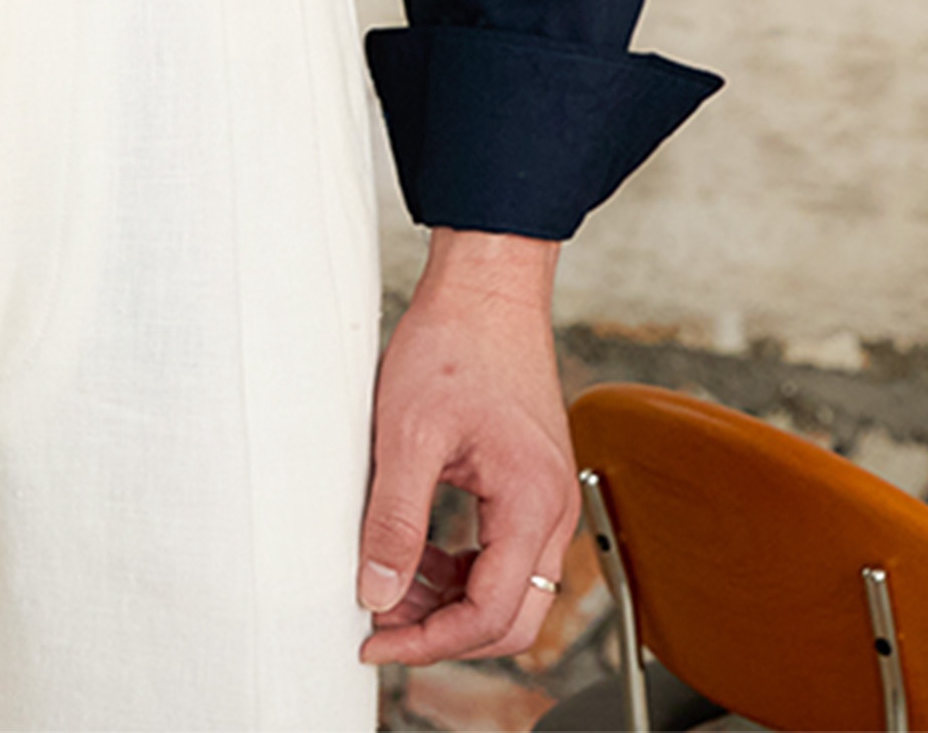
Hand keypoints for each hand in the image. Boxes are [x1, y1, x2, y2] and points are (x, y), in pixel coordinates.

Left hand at [357, 228, 577, 666]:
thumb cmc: (455, 343)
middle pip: (510, 617)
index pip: (491, 616)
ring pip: (506, 587)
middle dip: (442, 631)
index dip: (429, 641)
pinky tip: (416, 549)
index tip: (375, 640)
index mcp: (532, 504)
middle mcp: (552, 509)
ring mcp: (544, 495)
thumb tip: (377, 591)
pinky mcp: (528, 481)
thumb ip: (395, 520)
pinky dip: (459, 565)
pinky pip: (502, 550)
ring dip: (448, 598)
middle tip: (380, 621)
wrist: (484, 287)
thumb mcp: (407, 434)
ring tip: (387, 580)